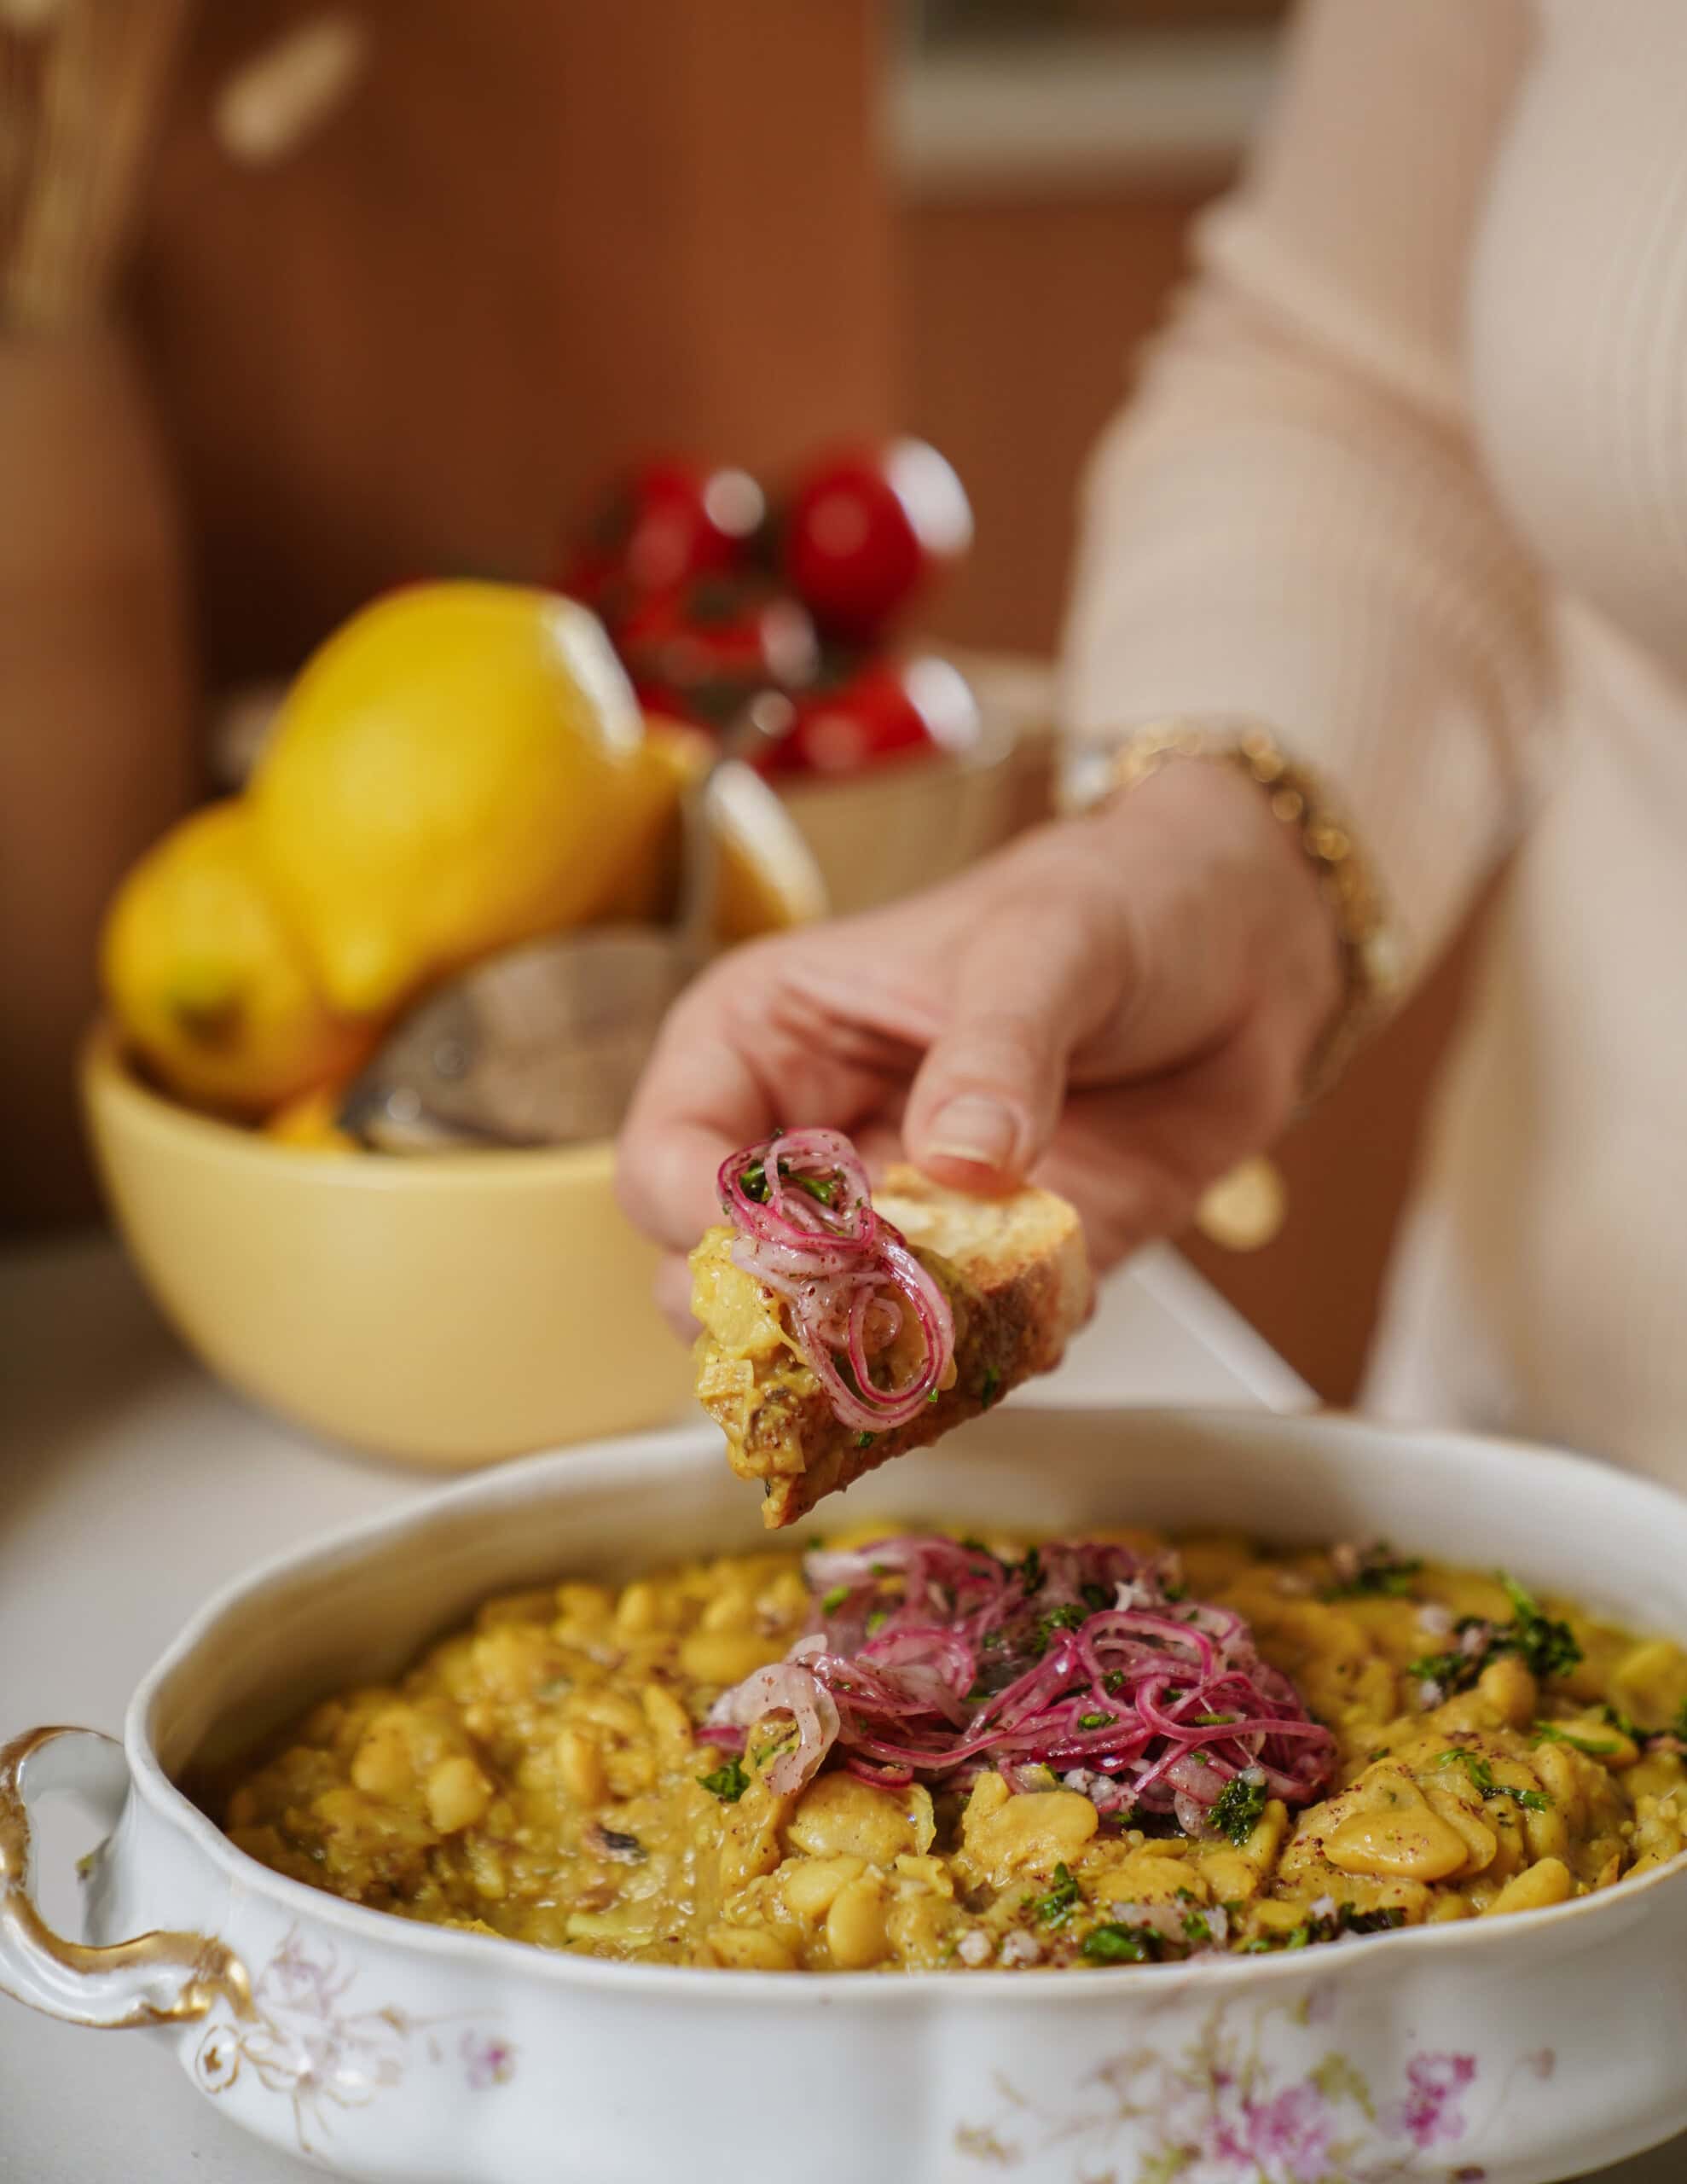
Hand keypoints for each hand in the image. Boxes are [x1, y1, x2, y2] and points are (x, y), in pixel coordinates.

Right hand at [616, 757, 1341, 1328]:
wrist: (1247, 951)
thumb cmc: (1115, 902)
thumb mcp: (1049, 944)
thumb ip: (997, 1049)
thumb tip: (957, 1161)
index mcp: (765, 1041)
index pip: (666, 1161)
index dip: (704, 1220)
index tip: (786, 1247)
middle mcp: (811, 1147)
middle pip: (719, 1284)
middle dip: (784, 1316)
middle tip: (875, 1304)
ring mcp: (895, 1226)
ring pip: (826, 1345)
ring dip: (887, 1358)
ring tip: (971, 1320)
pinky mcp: (986, 1279)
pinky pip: (954, 1361)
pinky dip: (992, 1363)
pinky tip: (1052, 1307)